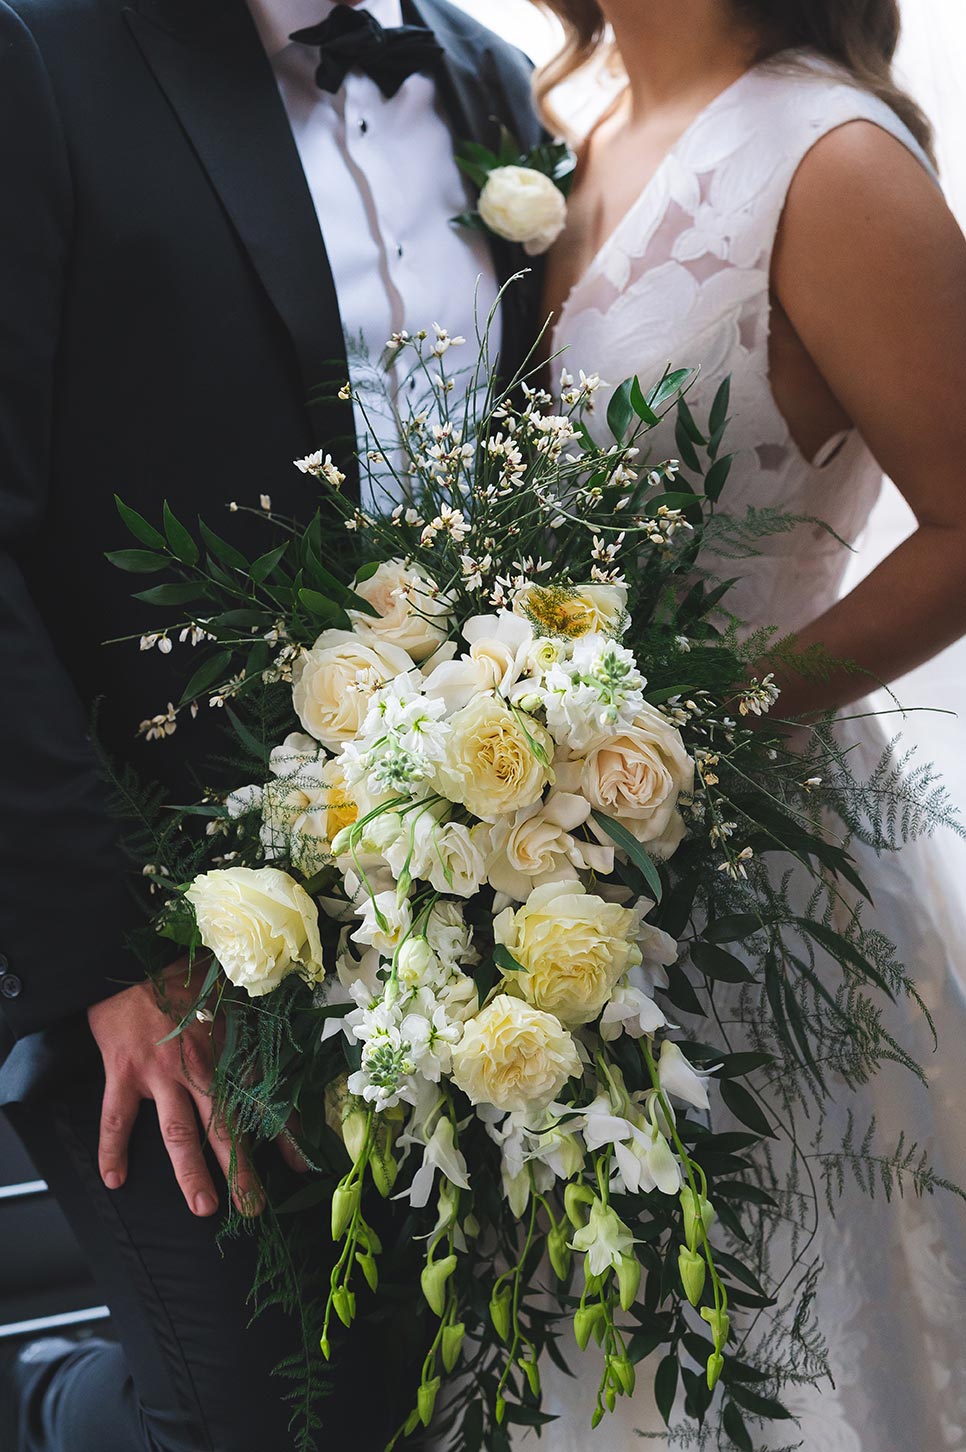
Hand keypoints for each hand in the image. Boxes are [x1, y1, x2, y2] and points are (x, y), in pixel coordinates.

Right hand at [87, 957, 265, 1217]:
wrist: (132, 957)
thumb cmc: (183, 971)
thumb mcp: (230, 989)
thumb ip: (255, 1015)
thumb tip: (288, 1027)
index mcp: (230, 1047)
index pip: (265, 1097)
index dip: (284, 1132)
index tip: (300, 1165)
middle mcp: (200, 1065)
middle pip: (226, 1126)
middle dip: (241, 1170)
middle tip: (253, 1208)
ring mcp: (161, 1072)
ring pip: (179, 1132)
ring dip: (190, 1172)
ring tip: (202, 1207)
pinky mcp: (123, 1070)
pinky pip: (116, 1117)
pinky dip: (112, 1149)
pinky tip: (114, 1179)